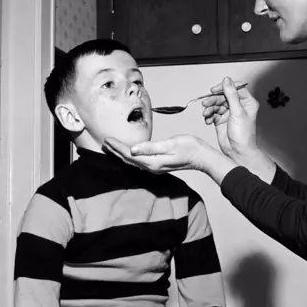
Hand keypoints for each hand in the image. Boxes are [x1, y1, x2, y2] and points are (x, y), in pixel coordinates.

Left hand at [104, 135, 237, 185]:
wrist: (202, 156)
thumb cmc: (189, 147)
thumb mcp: (170, 144)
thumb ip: (150, 147)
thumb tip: (133, 148)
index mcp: (152, 162)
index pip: (130, 154)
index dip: (117, 147)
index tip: (107, 139)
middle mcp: (152, 167)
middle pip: (129, 159)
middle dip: (116, 151)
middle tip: (104, 142)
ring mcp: (155, 167)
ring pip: (133, 161)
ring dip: (122, 153)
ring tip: (112, 147)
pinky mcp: (159, 164)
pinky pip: (139, 161)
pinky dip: (130, 155)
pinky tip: (129, 152)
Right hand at [201, 77, 259, 161]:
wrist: (238, 152)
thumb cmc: (244, 135)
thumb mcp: (238, 112)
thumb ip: (231, 95)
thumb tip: (227, 81)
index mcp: (247, 102)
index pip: (234, 88)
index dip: (224, 87)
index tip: (215, 90)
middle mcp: (238, 106)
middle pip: (223, 96)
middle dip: (213, 100)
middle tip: (206, 103)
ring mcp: (229, 113)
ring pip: (216, 104)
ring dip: (210, 108)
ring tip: (206, 114)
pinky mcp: (221, 120)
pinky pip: (212, 113)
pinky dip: (209, 116)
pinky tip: (208, 120)